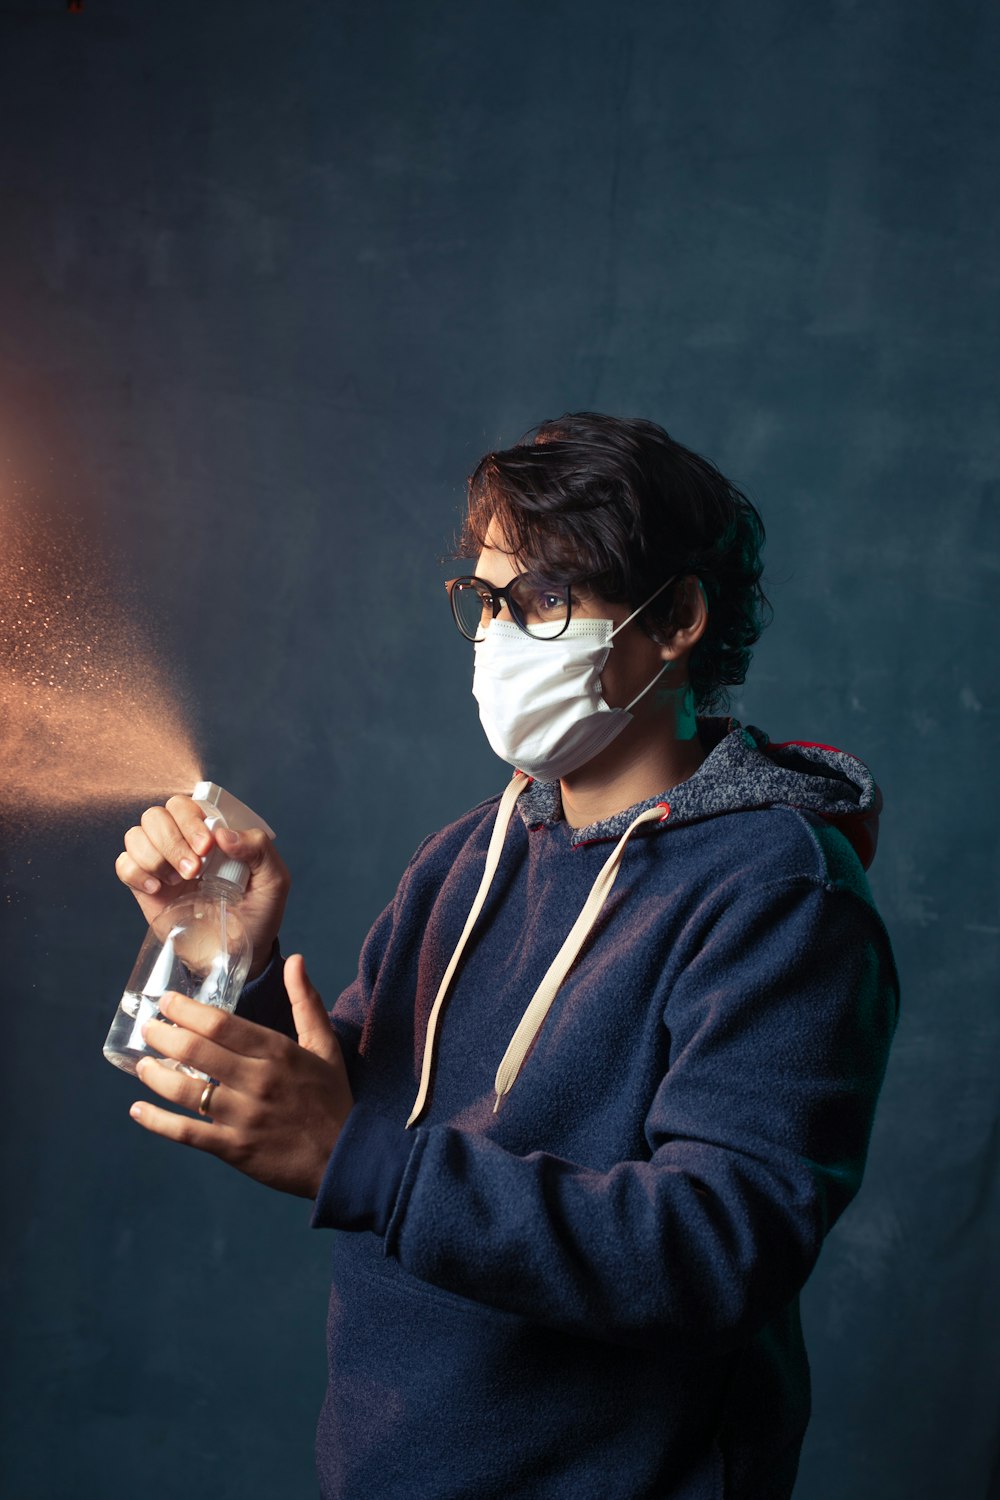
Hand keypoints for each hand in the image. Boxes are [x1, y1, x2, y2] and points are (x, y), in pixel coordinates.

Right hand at [115, 794, 290, 978]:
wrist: (237, 955)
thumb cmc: (258, 914)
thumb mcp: (274, 881)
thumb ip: (259, 849)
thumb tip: (222, 834)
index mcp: (213, 834)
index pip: (189, 805)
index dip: (191, 819)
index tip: (208, 847)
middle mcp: (184, 843)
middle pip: (157, 815)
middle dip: (173, 839)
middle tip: (195, 870)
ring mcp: (162, 865)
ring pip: (136, 835)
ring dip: (155, 855)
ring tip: (179, 882)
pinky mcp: (145, 888)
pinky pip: (124, 864)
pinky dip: (136, 872)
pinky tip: (158, 889)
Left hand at [129, 955, 352, 1199]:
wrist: (346, 1158)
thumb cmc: (332, 1098)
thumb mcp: (326, 1045)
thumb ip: (306, 1001)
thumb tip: (295, 960)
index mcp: (277, 1052)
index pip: (221, 1025)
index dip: (187, 1011)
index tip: (166, 1002)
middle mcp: (257, 1081)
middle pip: (197, 1053)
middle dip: (164, 1036)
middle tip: (147, 1028)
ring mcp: (243, 1117)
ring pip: (186, 1092)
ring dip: (156, 1076)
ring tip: (142, 1064)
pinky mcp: (235, 1149)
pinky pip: (188, 1133)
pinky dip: (158, 1123)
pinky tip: (138, 1111)